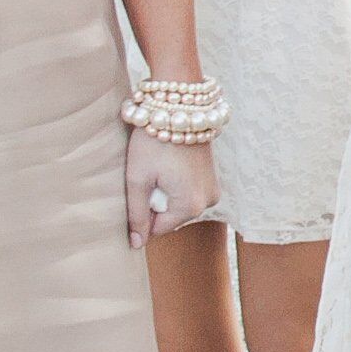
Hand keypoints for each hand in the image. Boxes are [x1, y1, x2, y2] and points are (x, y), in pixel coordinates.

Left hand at [124, 133, 217, 249]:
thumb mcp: (138, 179)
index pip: (157, 228)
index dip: (142, 211)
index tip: (141, 184)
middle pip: (170, 217)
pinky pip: (188, 192)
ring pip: (178, 204)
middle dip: (156, 200)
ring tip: (162, 165)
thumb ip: (136, 214)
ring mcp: (213, 190)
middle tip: (151, 172)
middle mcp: (208, 202)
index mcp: (190, 206)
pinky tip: (171, 162)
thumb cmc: (154, 141)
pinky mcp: (213, 178)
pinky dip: (176, 182)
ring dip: (165, 191)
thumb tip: (136, 244)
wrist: (179, 107)